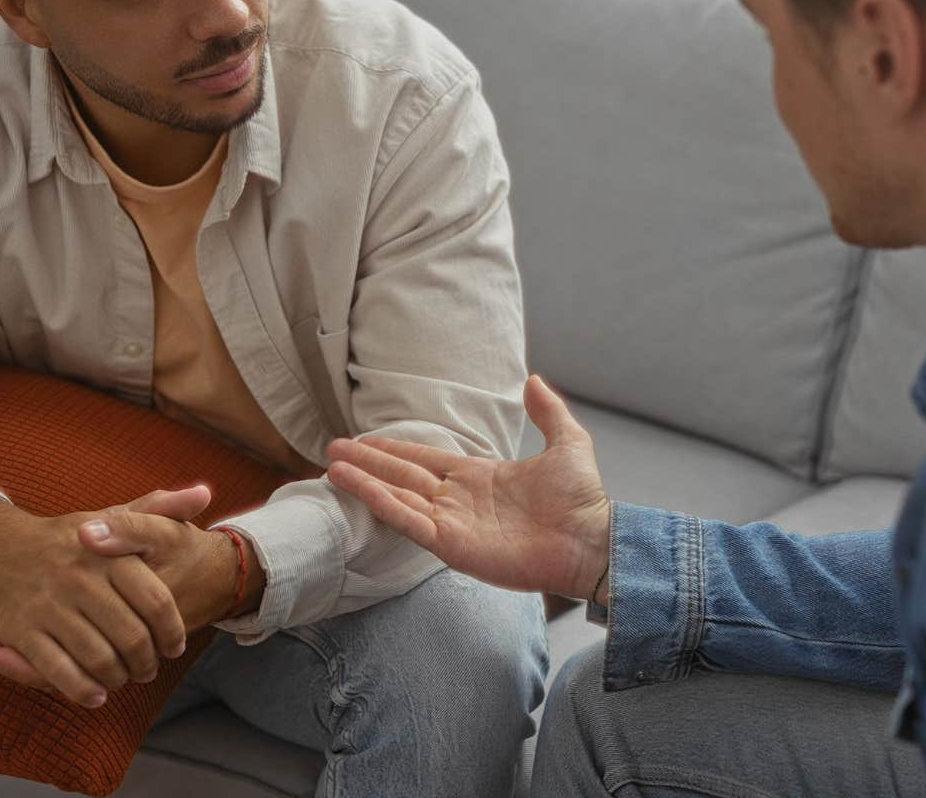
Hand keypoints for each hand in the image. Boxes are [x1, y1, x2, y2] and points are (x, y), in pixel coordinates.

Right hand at [0, 485, 229, 695]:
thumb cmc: (64, 538)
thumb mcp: (111, 516)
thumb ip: (159, 509)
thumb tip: (205, 494)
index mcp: (108, 555)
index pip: (157, 603)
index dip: (172, 632)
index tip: (176, 646)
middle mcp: (80, 579)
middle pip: (132, 638)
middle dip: (146, 662)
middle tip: (148, 669)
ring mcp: (49, 606)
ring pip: (100, 660)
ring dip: (118, 678)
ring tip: (123, 679)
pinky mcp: (21, 631)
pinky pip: (60, 672)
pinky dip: (82, 690)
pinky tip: (94, 694)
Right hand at [324, 375, 610, 600]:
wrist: (592, 539)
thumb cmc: (582, 499)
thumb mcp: (567, 443)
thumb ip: (548, 412)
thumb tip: (533, 380)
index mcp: (479, 476)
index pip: (426, 460)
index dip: (395, 450)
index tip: (365, 440)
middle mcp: (459, 499)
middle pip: (403, 476)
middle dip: (369, 462)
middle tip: (334, 449)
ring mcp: (453, 523)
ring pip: (398, 496)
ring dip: (366, 481)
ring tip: (333, 467)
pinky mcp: (452, 544)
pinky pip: (408, 520)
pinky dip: (381, 503)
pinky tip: (358, 486)